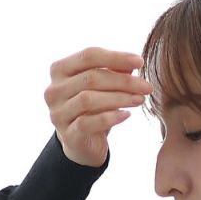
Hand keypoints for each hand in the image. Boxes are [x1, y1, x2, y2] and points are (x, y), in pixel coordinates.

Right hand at [44, 45, 153, 167]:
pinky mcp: (67, 135)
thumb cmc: (93, 108)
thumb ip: (114, 71)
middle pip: (91, 78)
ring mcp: (58, 113)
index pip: (89, 55)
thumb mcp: (104, 86)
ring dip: (119, 98)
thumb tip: (133, 64)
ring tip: (139, 100)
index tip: (140, 62)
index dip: (116, 57)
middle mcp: (54, 90)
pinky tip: (126, 115)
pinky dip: (110, 118)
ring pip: (89, 99)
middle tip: (146, 86)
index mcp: (60, 70)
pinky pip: (88, 123)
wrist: (83, 144)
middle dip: (123, 81)